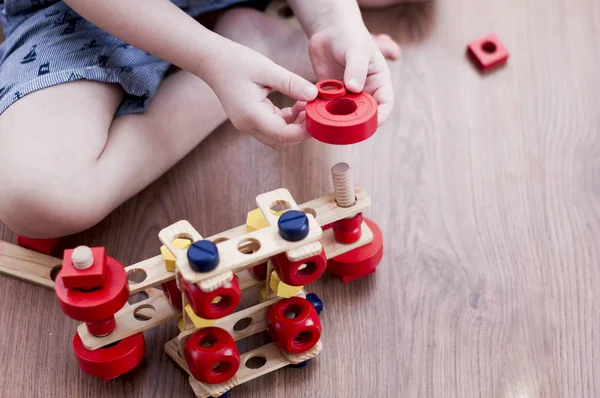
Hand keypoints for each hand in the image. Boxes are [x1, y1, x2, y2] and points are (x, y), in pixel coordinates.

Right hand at [203, 40, 317, 148]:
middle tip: (315, 110)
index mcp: (251, 115)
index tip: (317, 116)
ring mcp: (248, 124)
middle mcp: (248, 125)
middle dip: (301, 130)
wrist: (211, 60)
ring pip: (278, 136)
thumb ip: (291, 83)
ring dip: (294, 126)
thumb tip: (313, 94)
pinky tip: (296, 105)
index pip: (283, 134)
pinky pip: (273, 128)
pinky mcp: (250, 120)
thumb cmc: (236, 61)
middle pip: (282, 140)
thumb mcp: (267, 69)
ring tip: (306, 104)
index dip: (303, 130)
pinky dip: (287, 121)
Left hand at [308, 23, 394, 124]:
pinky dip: (323, 112)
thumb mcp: (357, 49)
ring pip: (345, 115)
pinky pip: (327, 109)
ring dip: (337, 119)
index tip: (372, 123)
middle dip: (356, 122)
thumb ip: (356, 68)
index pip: (385, 104)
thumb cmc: (350, 37)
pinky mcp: (330, 96)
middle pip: (365, 115)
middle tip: (345, 124)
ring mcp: (347, 96)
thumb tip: (354, 88)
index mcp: (378, 83)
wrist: (329, 31)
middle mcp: (364, 92)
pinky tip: (315, 111)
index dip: (381, 116)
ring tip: (328, 117)